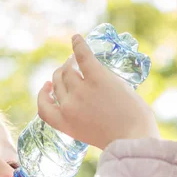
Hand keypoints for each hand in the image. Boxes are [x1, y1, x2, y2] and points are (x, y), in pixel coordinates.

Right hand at [37, 34, 159, 149]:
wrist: (133, 137)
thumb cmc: (120, 138)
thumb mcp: (90, 134)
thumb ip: (82, 120)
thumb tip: (87, 103)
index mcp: (65, 124)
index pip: (43, 108)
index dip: (43, 96)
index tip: (47, 88)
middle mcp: (68, 106)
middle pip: (58, 84)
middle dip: (62, 75)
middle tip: (70, 69)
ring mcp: (81, 91)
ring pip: (68, 71)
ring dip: (70, 63)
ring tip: (75, 59)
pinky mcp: (97, 77)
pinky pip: (82, 55)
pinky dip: (78, 45)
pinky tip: (76, 38)